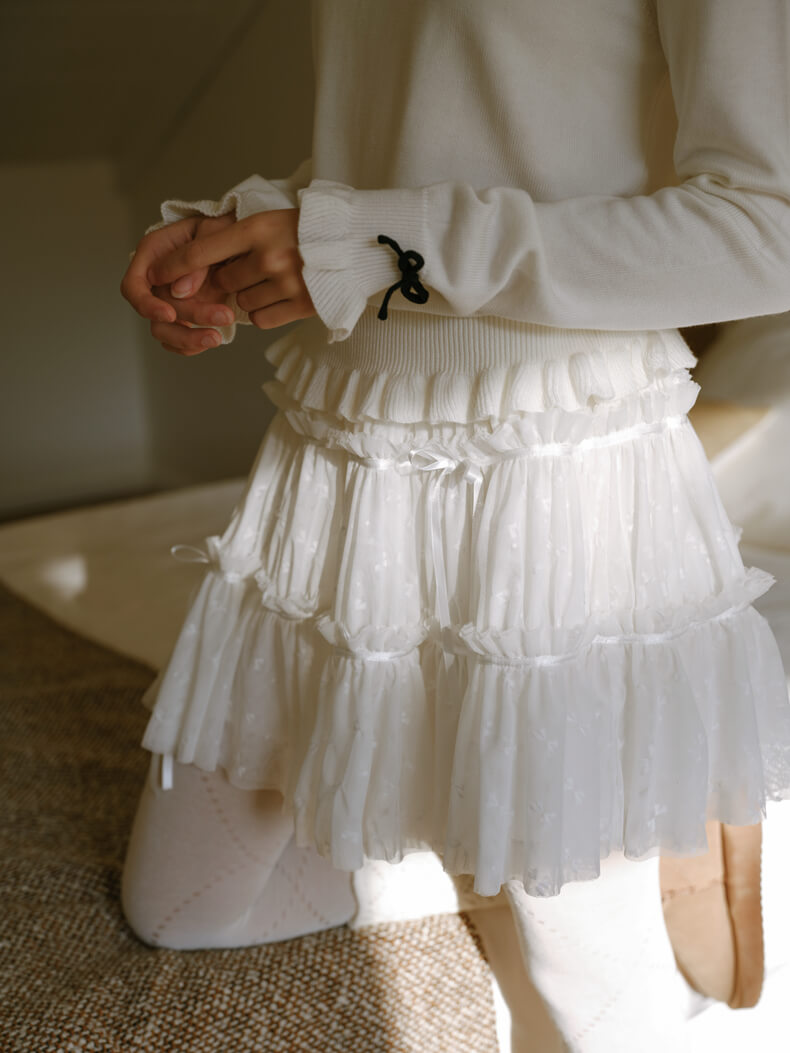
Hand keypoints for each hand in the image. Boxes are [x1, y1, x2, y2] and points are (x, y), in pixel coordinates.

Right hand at [121, 214, 236, 354]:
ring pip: (165, 331)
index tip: (170, 315)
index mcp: (154, 253)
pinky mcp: (185, 315)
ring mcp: (170, 299)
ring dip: (190, 338)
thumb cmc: (224, 228)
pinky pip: (179, 341)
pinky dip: (192, 346)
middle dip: (187, 319)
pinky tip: (213, 339)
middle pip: (154, 314)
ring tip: (218, 337)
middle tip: (223, 317)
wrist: (244, 240)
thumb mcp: (214, 232)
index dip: (147, 305)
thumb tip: (179, 291)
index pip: (133, 286)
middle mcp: (157, 279)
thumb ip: (196, 258)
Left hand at [148, 209, 316, 336]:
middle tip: (252, 268)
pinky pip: (261, 319)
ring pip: (241, 303)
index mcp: (257, 228)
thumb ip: (225, 242)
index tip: (154, 275)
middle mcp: (269, 256)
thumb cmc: (304, 231)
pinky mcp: (302, 305)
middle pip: (224, 282)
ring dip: (249, 296)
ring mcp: (287, 283)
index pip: (202, 251)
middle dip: (230, 280)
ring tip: (274, 280)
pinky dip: (264, 312)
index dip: (174, 266)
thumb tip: (180, 282)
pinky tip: (281, 296)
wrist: (355, 243)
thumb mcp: (266, 221)